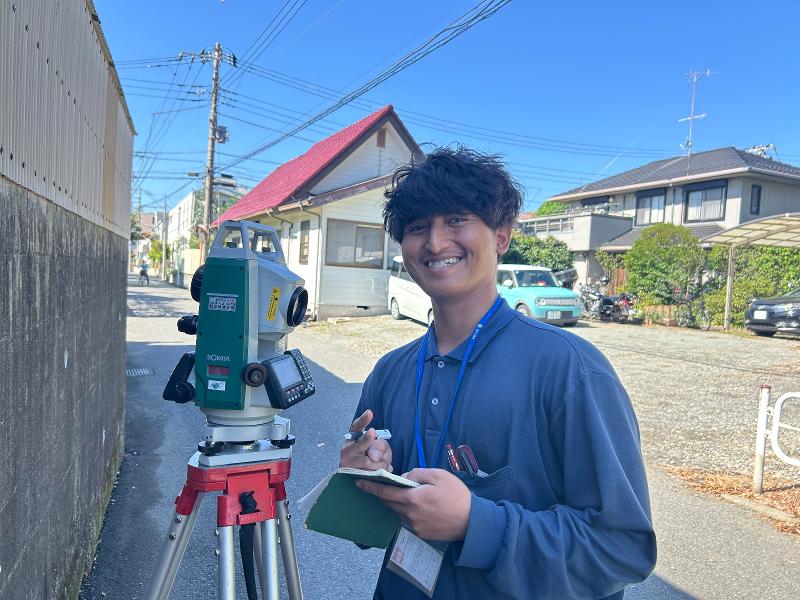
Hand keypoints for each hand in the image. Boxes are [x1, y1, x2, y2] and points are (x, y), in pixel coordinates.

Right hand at [339, 409, 392, 471]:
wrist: (355, 476)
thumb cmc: (370, 458)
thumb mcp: (378, 448)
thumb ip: (380, 447)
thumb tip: (374, 456)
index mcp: (353, 438)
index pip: (357, 426)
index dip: (363, 420)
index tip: (370, 412)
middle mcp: (347, 450)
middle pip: (360, 444)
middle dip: (367, 438)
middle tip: (372, 431)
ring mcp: (347, 464)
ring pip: (370, 463)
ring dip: (382, 464)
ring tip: (385, 466)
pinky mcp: (350, 477)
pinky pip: (369, 476)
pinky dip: (378, 475)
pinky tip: (381, 475)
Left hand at [357, 468, 471, 541]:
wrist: (472, 522)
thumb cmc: (456, 495)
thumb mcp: (438, 475)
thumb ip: (417, 474)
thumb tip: (403, 478)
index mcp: (413, 499)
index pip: (385, 493)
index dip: (371, 488)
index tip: (358, 483)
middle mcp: (410, 515)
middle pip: (389, 504)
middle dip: (383, 495)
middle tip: (379, 486)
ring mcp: (415, 526)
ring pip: (398, 513)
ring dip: (396, 504)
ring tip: (403, 495)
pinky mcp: (421, 534)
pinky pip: (408, 520)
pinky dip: (407, 512)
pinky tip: (417, 506)